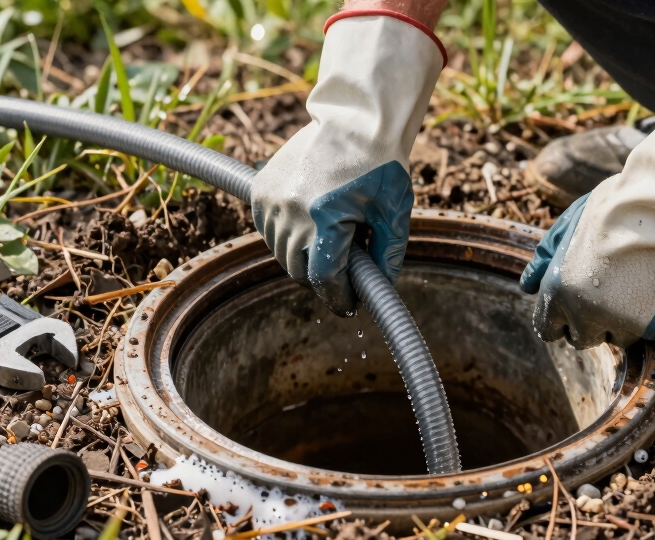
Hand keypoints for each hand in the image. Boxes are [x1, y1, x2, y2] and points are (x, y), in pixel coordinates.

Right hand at [250, 12, 444, 314]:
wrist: (355, 121)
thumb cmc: (380, 165)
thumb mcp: (393, 213)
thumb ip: (387, 256)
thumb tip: (378, 289)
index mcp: (325, 220)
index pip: (324, 279)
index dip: (339, 297)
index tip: (349, 304)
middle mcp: (291, 212)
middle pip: (299, 270)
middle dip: (322, 278)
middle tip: (344, 275)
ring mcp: (272, 200)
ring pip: (282, 253)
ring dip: (303, 258)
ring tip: (331, 243)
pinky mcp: (262, 189)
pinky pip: (269, 230)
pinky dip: (286, 236)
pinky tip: (309, 226)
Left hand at [521, 80, 654, 348]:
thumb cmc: (612, 210)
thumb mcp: (566, 228)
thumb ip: (544, 260)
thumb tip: (527, 286)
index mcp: (558, 293)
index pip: (549, 328)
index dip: (559, 317)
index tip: (572, 306)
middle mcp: (585, 315)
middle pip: (582, 337)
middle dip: (588, 321)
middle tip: (606, 291)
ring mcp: (621, 324)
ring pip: (616, 336)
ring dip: (620, 319)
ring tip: (634, 283)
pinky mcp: (654, 327)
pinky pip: (647, 333)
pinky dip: (649, 316)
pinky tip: (654, 287)